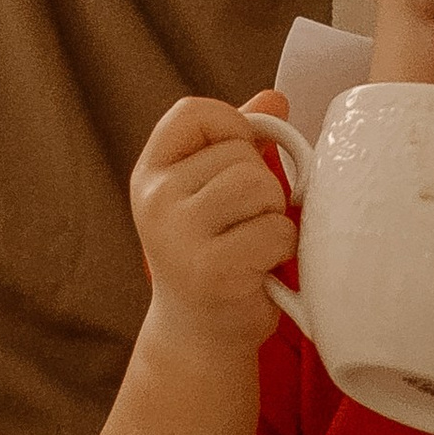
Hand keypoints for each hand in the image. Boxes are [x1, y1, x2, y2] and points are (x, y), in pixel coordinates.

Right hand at [130, 89, 296, 354]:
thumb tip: (275, 98)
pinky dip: (282, 249)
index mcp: (151, 174)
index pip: (194, 112)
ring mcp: (181, 237)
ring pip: (261, 188)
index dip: (232, 126)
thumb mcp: (210, 192)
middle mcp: (156, 201)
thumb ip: (238, 142)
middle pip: (240, 154)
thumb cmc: (213, 254)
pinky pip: (276, 231)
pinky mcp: (215, 271)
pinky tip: (261, 269)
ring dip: (274, 216)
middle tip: (246, 222)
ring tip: (254, 241)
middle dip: (262, 185)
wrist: (198, 336)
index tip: (239, 159)